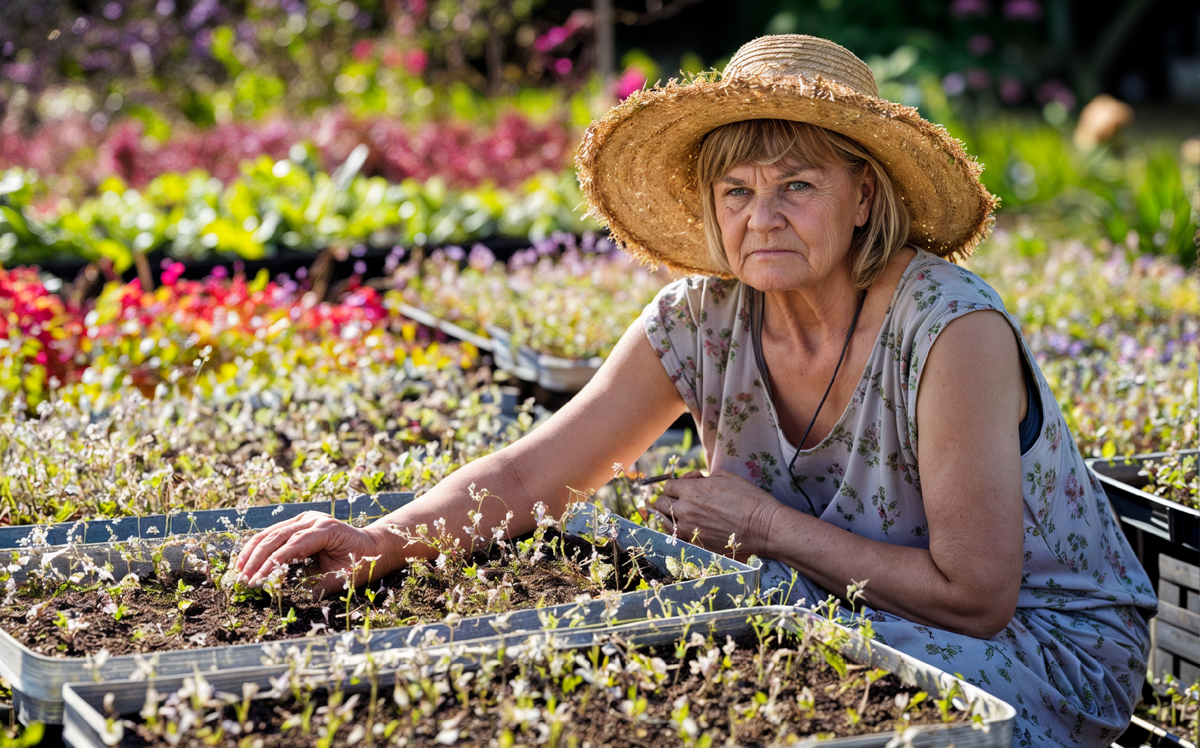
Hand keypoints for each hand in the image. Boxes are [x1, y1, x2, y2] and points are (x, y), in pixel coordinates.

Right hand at [234, 512, 395, 598]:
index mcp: (327, 529)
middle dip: (258, 559)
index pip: (294, 544)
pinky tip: (246, 560)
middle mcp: (314, 519)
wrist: (373, 546)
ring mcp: (305, 518)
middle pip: (278, 536)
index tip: (258, 580)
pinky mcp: (298, 523)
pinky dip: (258, 547)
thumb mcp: (345, 577)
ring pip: (271, 532)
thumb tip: (296, 595)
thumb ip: (322, 585)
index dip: (274, 562)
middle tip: (244, 580)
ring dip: (252, 552)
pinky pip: (274, 533)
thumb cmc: (362, 562)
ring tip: (239, 571)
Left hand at [650, 469, 780, 557]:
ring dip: (668, 516)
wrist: (762, 527)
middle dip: (667, 500)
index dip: (675, 485)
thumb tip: (695, 481)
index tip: (685, 486)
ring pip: (664, 522)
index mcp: (691, 490)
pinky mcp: (696, 544)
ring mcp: (689, 529)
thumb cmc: (748, 499)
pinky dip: (677, 532)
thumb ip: (704, 478)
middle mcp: (686, 510)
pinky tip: (686, 528)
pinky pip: (676, 537)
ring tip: (679, 515)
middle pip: (660, 504)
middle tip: (678, 501)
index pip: (668, 486)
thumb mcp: (725, 477)